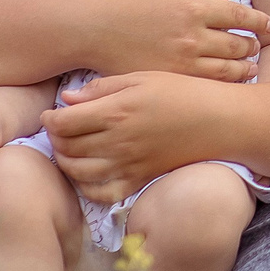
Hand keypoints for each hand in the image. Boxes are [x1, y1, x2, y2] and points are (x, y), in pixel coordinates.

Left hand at [42, 71, 215, 203]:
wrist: (219, 122)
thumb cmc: (183, 92)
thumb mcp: (142, 77)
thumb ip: (102, 88)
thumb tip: (67, 100)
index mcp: (116, 111)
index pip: (63, 123)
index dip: (50, 120)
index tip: (52, 114)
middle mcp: (118, 141)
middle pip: (67, 148)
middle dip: (56, 139)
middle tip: (59, 130)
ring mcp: (128, 165)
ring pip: (78, 172)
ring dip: (65, 162)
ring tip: (69, 149)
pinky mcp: (139, 180)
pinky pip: (102, 193)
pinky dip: (86, 187)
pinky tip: (87, 172)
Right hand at [83, 0, 269, 82]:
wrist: (87, 27)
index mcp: (193, 7)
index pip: (239, 14)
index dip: (259, 20)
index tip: (269, 23)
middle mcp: (192, 37)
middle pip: (238, 45)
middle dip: (252, 45)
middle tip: (258, 45)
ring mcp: (181, 63)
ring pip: (226, 70)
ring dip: (244, 67)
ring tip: (250, 66)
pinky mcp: (168, 80)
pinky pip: (204, 85)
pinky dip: (222, 84)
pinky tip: (226, 82)